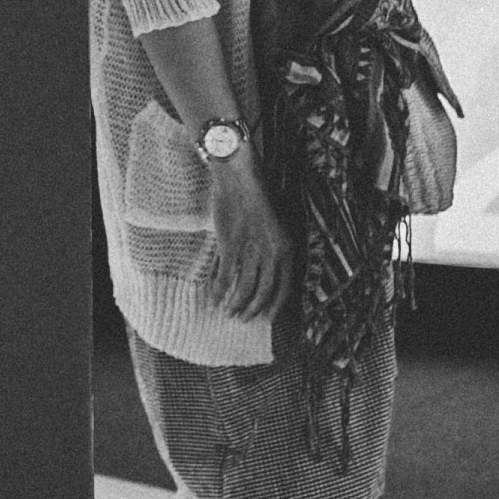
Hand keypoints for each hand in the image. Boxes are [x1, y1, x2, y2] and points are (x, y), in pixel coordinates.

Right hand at [207, 145, 290, 322]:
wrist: (240, 179)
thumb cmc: (257, 199)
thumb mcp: (275, 226)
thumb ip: (272, 250)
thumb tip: (264, 273)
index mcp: (286, 248)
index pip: (284, 287)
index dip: (274, 305)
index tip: (266, 318)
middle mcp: (271, 253)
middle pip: (264, 291)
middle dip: (253, 309)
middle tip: (243, 319)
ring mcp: (251, 250)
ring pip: (244, 288)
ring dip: (236, 304)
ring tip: (229, 312)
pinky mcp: (231, 246)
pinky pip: (224, 276)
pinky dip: (218, 291)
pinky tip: (213, 299)